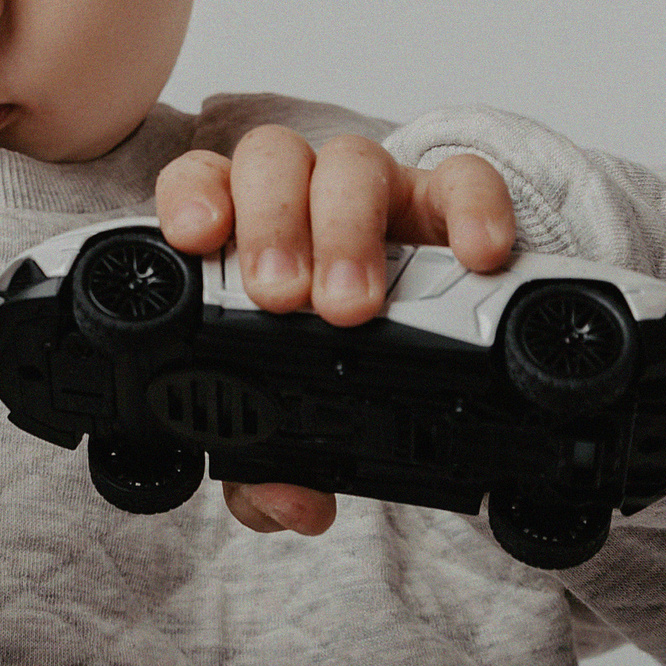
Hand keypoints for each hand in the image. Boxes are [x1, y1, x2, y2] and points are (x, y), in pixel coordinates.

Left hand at [154, 125, 515, 535]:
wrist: (433, 350)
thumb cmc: (334, 371)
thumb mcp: (290, 423)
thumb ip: (264, 472)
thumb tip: (283, 503)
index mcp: (244, 234)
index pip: (202, 182)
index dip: (192, 196)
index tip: (195, 238)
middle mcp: (304, 199)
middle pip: (272, 162)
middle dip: (271, 226)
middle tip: (282, 300)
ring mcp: (378, 193)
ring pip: (351, 162)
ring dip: (346, 228)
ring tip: (354, 306)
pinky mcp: (450, 204)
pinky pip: (462, 180)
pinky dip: (469, 209)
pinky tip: (473, 255)